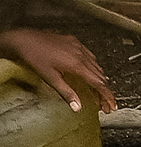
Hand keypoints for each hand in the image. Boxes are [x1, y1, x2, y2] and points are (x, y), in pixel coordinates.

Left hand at [0, 29, 116, 111]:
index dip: (107, 96)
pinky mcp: (73, 41)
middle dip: (104, 91)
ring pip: (97, 65)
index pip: (98, 83)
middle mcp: (80, 54)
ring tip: (98, 90)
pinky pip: (90, 55)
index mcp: (76, 64)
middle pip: (100, 76)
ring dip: (100, 79)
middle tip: (104, 102)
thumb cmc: (33, 56)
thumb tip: (77, 107)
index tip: (111, 104)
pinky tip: (89, 70)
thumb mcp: (50, 78)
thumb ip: (66, 93)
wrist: (22, 39)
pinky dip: (93, 66)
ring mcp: (77, 46)